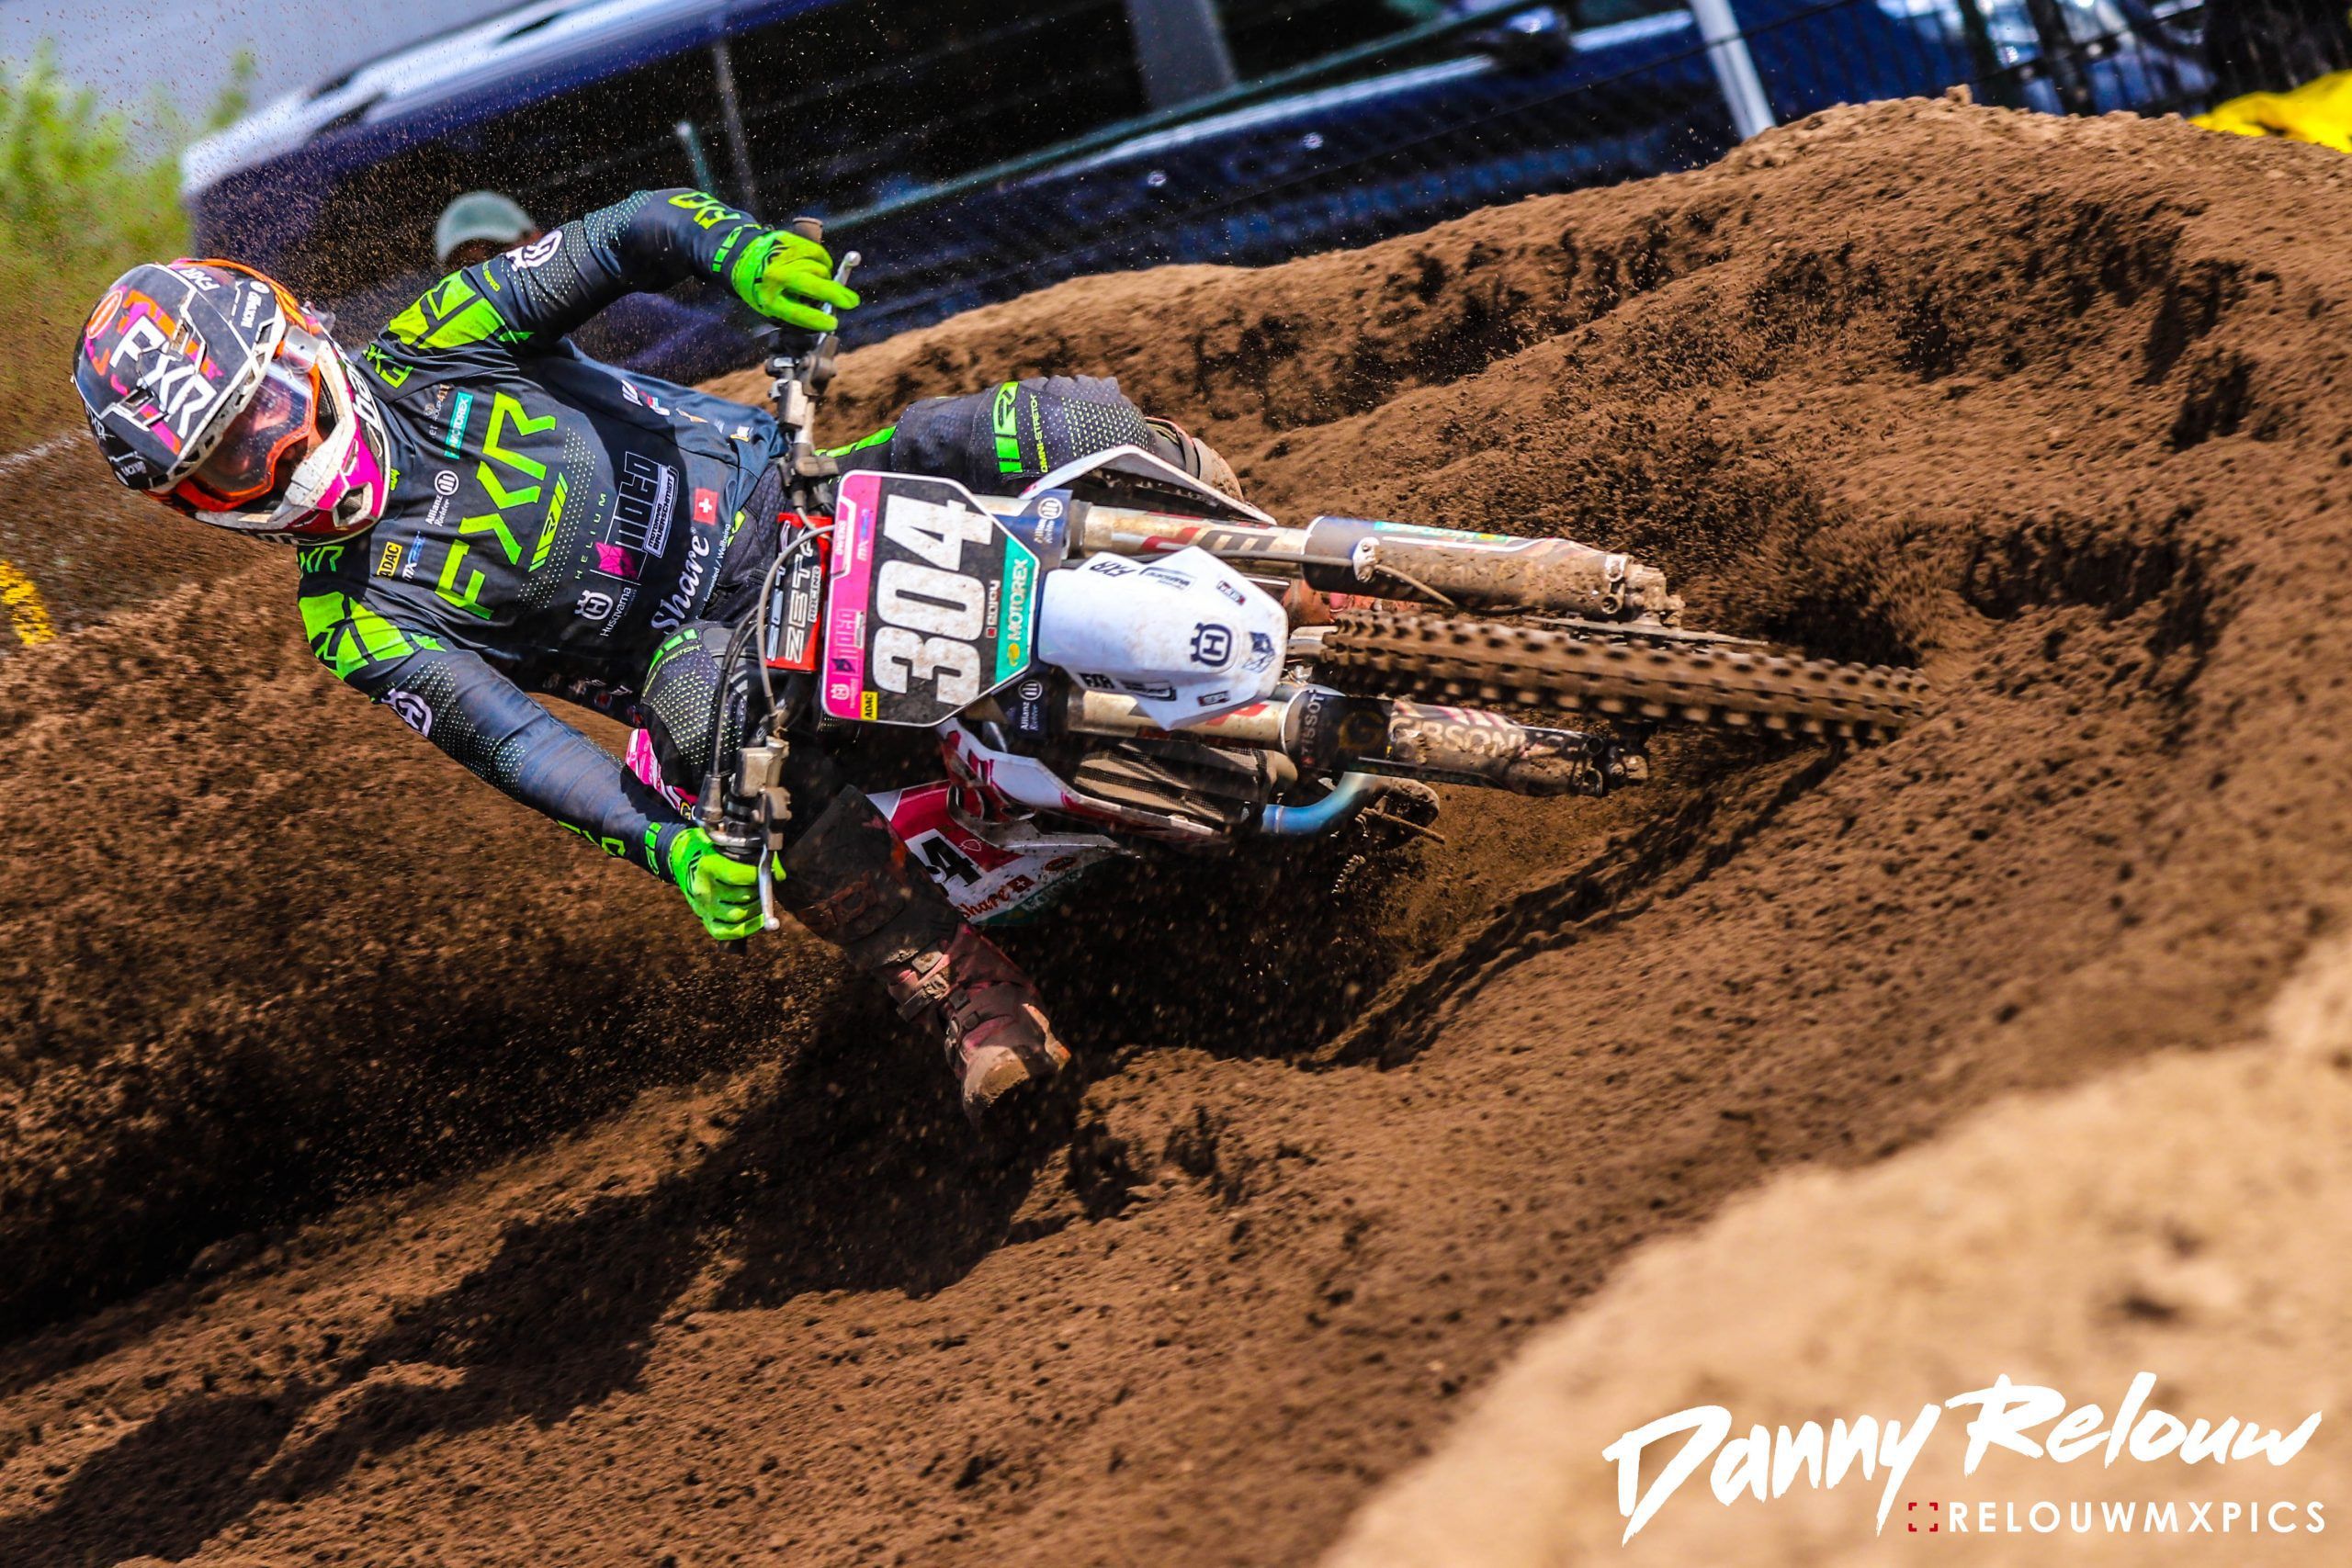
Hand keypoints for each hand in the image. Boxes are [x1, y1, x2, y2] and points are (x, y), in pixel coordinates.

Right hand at [667, 827, 764, 940]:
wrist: (683, 860)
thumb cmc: (712, 850)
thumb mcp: (727, 844)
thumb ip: (754, 856)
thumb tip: (780, 875)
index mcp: (708, 867)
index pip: (739, 876)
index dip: (759, 876)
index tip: (769, 872)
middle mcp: (704, 889)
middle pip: (742, 898)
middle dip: (760, 893)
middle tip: (765, 886)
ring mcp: (703, 907)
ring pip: (738, 916)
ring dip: (757, 909)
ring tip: (761, 899)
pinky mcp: (705, 920)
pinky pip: (728, 932)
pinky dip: (748, 928)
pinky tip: (759, 920)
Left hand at [728, 228, 861, 331]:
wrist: (745, 257)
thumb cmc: (765, 287)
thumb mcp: (775, 305)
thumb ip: (799, 310)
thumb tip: (830, 313)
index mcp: (769, 298)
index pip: (797, 313)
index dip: (817, 320)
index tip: (833, 324)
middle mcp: (776, 275)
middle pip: (813, 286)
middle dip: (835, 295)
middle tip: (851, 303)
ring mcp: (784, 256)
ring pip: (819, 270)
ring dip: (828, 281)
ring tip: (826, 286)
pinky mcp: (791, 241)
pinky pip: (819, 254)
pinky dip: (825, 264)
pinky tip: (822, 270)